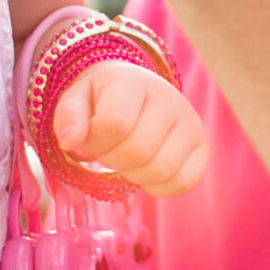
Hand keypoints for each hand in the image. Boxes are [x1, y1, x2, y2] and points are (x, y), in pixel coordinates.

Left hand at [52, 59, 209, 198]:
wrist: (135, 91)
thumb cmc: (102, 99)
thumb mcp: (77, 99)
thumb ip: (67, 116)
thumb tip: (69, 141)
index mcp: (135, 83)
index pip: (115, 124)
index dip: (93, 142)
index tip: (87, 138)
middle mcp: (170, 99)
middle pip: (138, 151)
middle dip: (112, 159)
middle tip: (107, 149)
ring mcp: (191, 123)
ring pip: (161, 170)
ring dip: (133, 175)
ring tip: (125, 158)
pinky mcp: (201, 146)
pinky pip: (183, 182)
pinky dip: (158, 187)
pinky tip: (145, 170)